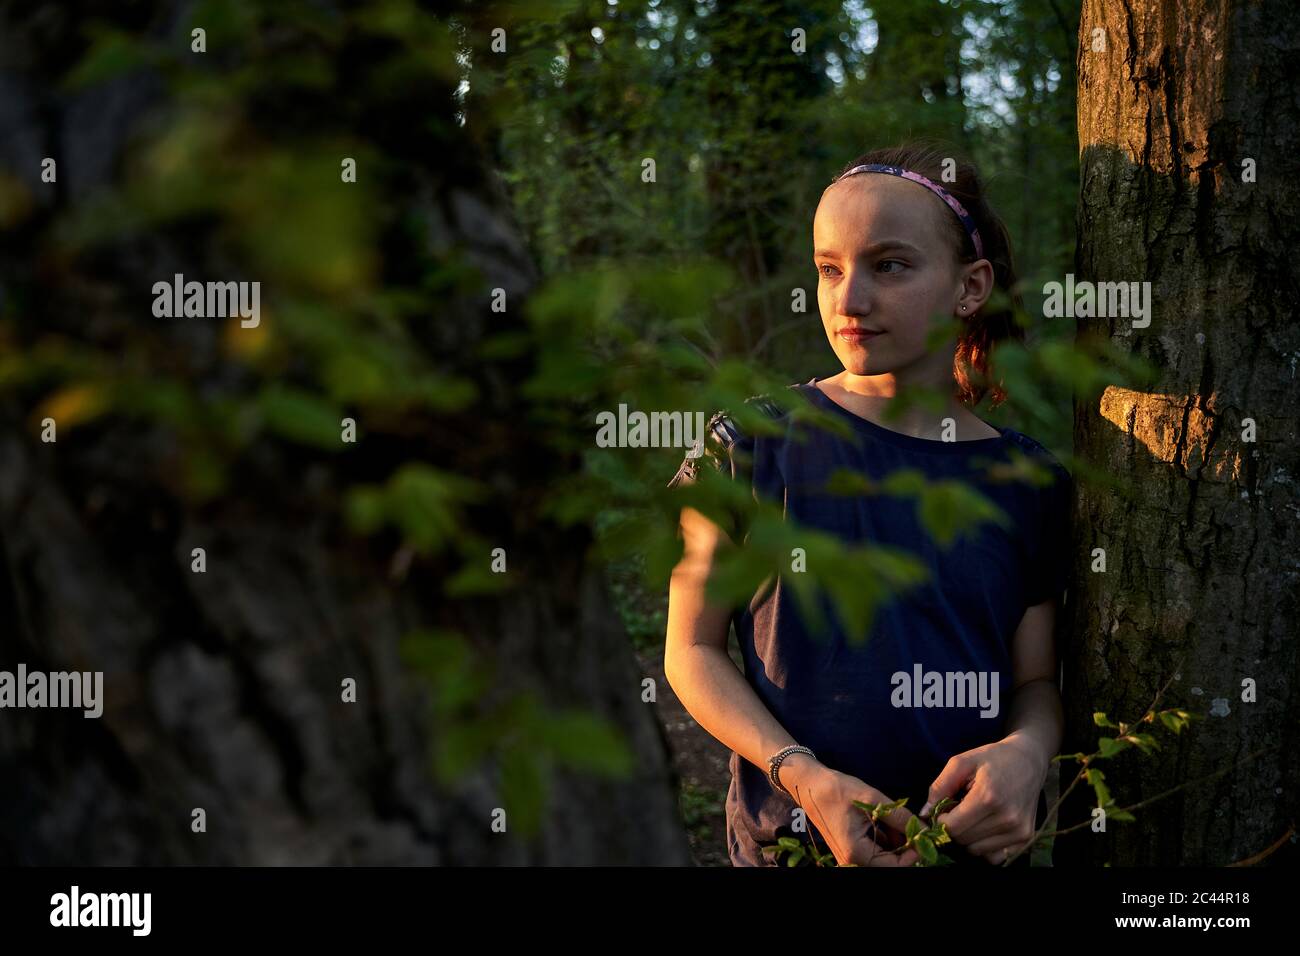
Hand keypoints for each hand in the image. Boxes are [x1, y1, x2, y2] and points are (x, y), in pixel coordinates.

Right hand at [780, 756, 919, 866]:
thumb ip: (899, 816)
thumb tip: (925, 829)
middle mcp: (851, 861)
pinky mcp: (851, 851)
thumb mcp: (871, 798)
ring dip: (897, 843)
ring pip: (885, 858)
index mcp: (856, 853)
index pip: (896, 866)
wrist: (810, 784)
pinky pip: (876, 853)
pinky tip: (888, 822)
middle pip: (891, 864)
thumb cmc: (836, 789)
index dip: (915, 853)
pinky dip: (886, 841)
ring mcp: (850, 858)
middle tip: (915, 826)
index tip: (924, 834)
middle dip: (906, 847)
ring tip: (899, 820)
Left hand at [920, 733, 1048, 864]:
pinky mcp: (1025, 839)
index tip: (944, 809)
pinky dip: (985, 845)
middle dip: (954, 827)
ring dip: (969, 837)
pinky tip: (987, 826)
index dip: (941, 820)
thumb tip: (925, 813)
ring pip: (976, 850)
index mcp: (988, 797)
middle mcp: (1007, 818)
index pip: (952, 827)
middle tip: (960, 809)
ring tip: (975, 814)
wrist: (1029, 760)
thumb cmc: (993, 758)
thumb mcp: (961, 762)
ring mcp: (1019, 831)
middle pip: (963, 840)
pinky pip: (993, 856)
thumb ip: (939, 787)